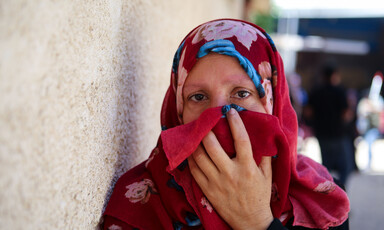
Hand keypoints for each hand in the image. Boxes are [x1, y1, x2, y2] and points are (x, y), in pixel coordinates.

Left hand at [188, 108, 272, 229]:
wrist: (250, 221)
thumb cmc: (259, 195)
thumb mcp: (267, 175)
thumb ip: (264, 156)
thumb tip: (264, 136)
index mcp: (247, 168)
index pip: (241, 140)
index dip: (235, 123)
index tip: (230, 112)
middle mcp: (230, 174)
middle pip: (213, 147)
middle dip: (208, 130)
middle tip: (206, 120)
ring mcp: (216, 182)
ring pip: (200, 157)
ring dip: (196, 142)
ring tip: (196, 133)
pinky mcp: (207, 190)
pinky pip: (194, 170)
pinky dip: (191, 158)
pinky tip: (192, 150)